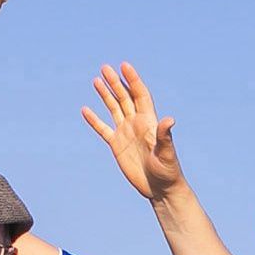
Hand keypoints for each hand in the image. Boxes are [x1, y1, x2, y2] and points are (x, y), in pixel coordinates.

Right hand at [82, 63, 184, 203]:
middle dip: (116, 82)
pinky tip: (85, 110)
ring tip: (96, 80)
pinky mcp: (117, 145)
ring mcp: (126, 133)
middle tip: (105, 67)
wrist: (159, 188)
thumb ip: (165, 136)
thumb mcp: (167, 153)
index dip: (133, 80)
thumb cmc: (168, 171)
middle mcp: (137, 124)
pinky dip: (94, 120)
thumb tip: (169, 120)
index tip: (125, 66)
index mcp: (149, 121)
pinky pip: (103, 129)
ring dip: (106, 94)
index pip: (140, 95)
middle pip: (125, 97)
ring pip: (114, 109)